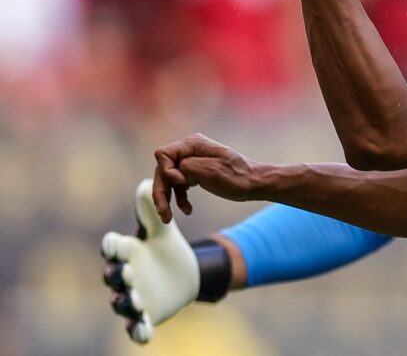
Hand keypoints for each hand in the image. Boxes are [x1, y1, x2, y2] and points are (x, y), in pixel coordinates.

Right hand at [101, 179, 199, 343]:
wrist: (184, 274)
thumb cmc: (166, 249)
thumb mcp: (163, 230)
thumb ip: (153, 210)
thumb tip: (148, 181)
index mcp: (128, 252)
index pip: (114, 249)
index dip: (113, 247)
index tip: (114, 242)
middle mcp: (125, 276)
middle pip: (113, 276)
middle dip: (118, 274)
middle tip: (127, 270)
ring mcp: (133, 297)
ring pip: (122, 302)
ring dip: (124, 301)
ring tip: (131, 298)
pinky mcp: (146, 315)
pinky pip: (137, 327)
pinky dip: (138, 331)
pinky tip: (143, 333)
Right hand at [153, 133, 264, 223]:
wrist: (255, 184)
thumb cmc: (237, 177)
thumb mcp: (211, 171)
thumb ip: (187, 166)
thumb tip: (172, 170)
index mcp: (194, 144)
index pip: (163, 154)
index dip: (166, 170)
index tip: (181, 182)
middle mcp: (191, 150)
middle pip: (163, 170)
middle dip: (161, 191)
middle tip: (164, 213)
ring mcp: (193, 162)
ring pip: (169, 180)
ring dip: (166, 198)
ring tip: (167, 218)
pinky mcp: (196, 173)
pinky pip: (180, 185)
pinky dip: (179, 198)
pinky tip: (187, 210)